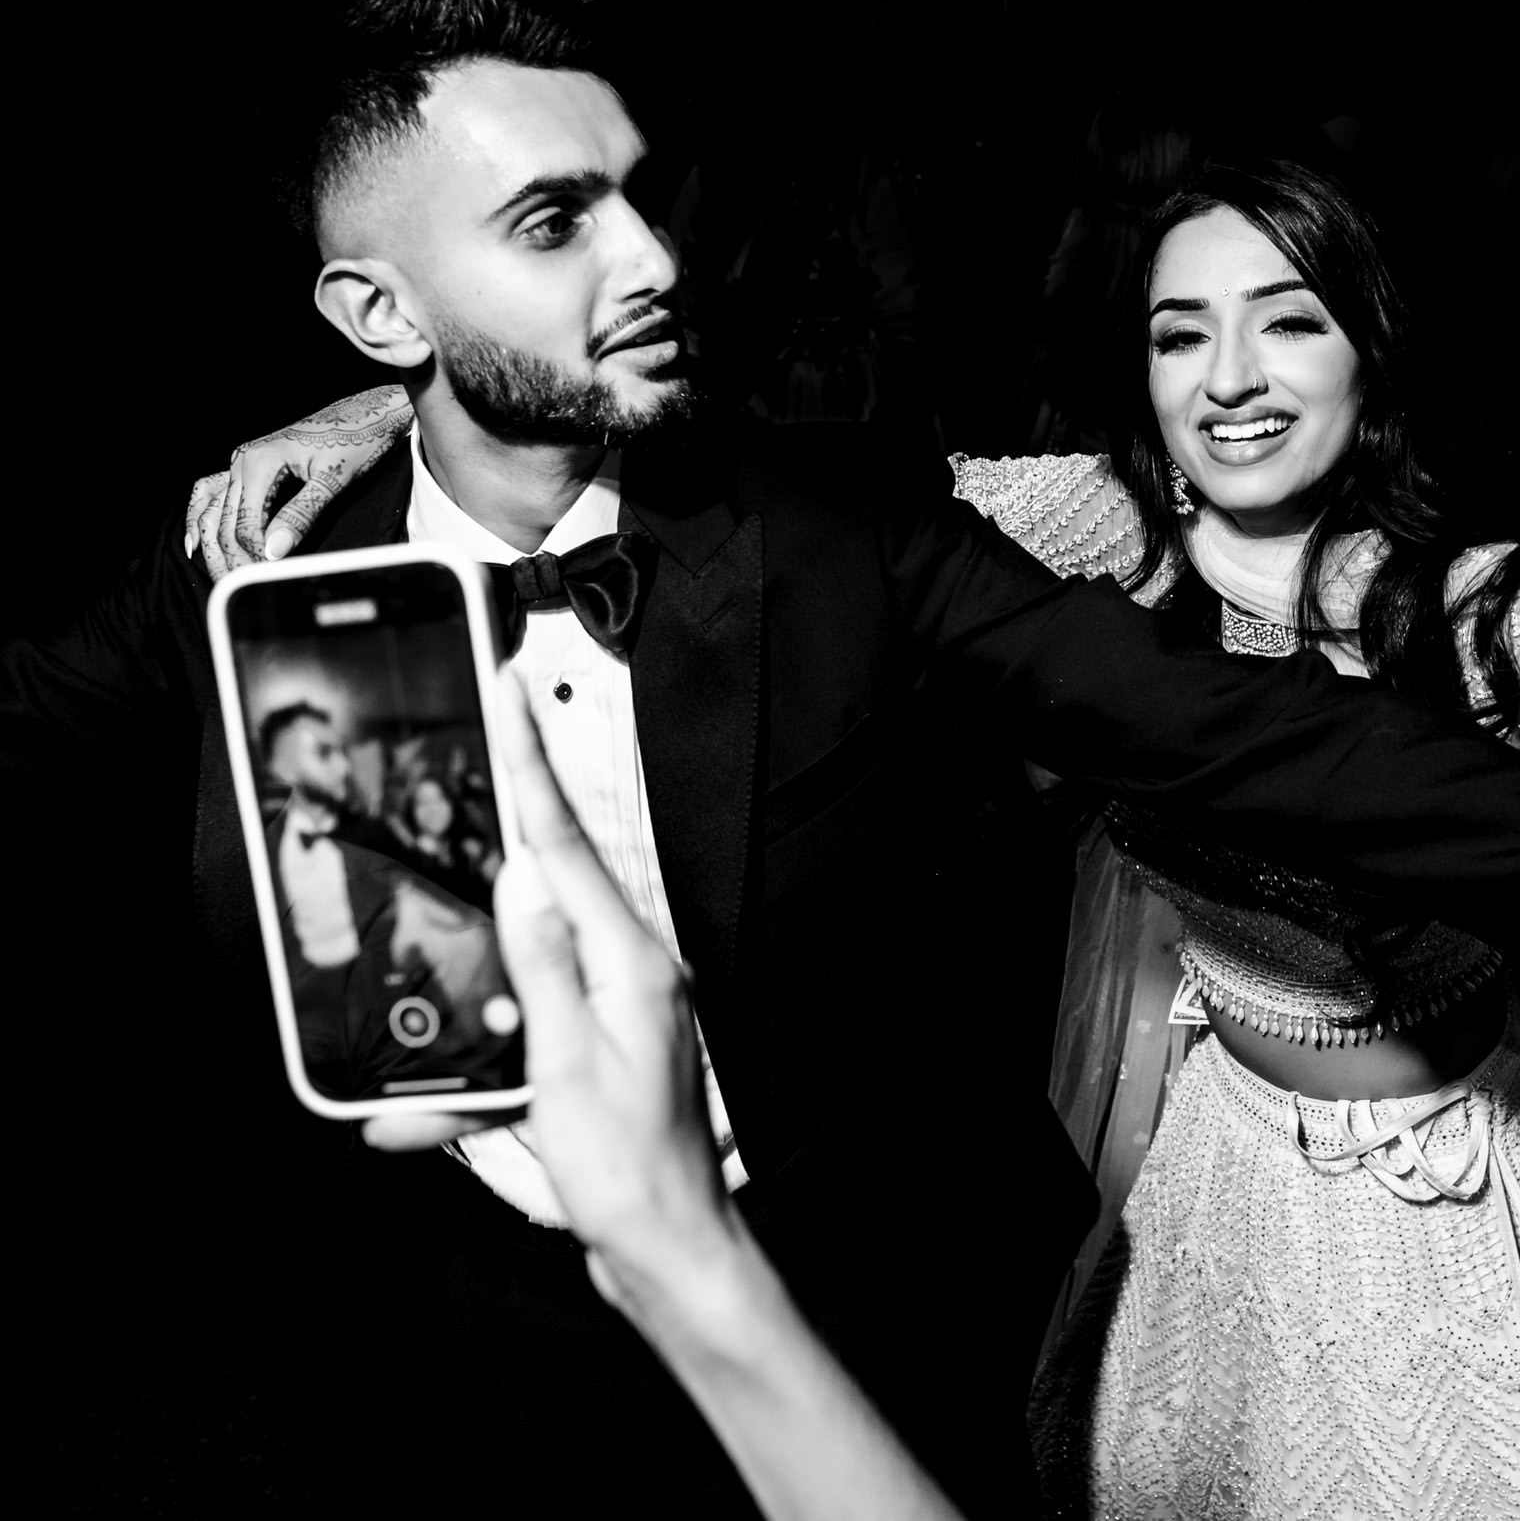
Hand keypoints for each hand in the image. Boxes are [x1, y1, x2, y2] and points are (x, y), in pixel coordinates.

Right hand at [184, 385, 410, 578]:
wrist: (366, 414)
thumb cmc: (355, 441)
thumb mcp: (333, 480)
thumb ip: (302, 515)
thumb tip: (274, 550)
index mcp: (260, 462)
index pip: (245, 523)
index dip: (253, 554)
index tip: (268, 574)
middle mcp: (243, 460)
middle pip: (223, 520)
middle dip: (230, 557)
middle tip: (241, 586)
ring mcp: (243, 462)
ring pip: (211, 508)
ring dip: (211, 544)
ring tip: (218, 575)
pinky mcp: (249, 465)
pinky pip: (213, 492)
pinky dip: (202, 517)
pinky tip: (196, 540)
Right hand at [483, 673, 730, 1304]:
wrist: (670, 1253)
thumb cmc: (629, 1174)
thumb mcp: (570, 1067)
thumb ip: (543, 966)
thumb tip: (522, 878)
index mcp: (633, 963)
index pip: (567, 844)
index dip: (529, 762)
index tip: (507, 691)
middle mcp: (633, 972)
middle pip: (553, 876)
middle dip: (506, 818)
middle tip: (473, 736)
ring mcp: (618, 1009)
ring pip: (526, 953)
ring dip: (475, 965)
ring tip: (443, 950)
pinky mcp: (599, 1048)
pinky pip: (527, 1021)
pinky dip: (477, 1053)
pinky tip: (425, 1110)